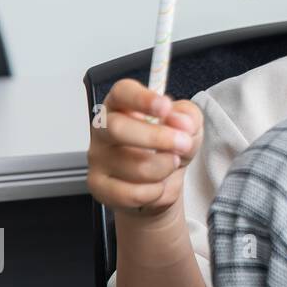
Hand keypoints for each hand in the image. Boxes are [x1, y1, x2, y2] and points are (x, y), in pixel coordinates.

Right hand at [86, 78, 202, 216]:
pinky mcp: (99, 186)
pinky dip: (155, 191)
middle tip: (183, 143)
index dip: (142, 98)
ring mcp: (98, 158)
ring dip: (164, 167)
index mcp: (123, 105)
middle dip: (156, 138)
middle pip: (117, 128)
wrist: (162, 184)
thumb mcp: (188, 126)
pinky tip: (157, 185)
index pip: (122, 92)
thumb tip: (180, 122)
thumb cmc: (168, 147)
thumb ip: (187, 117)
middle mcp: (104, 129)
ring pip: (133, 165)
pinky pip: (131, 193)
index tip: (165, 107)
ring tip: (171, 164)